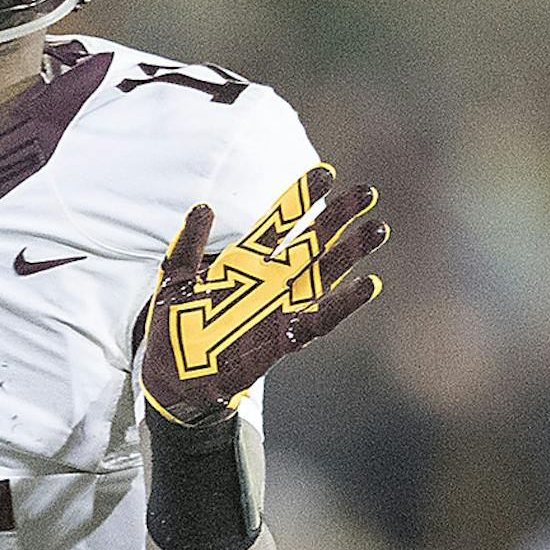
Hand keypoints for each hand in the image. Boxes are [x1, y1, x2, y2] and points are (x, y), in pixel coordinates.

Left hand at [141, 165, 386, 425]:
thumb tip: (203, 206)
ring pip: (323, 275)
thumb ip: (187, 245)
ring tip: (376, 228)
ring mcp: (279, 309)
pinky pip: (321, 319)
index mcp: (244, 263)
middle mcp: (269, 281)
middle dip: (337, 217)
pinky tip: (369, 284)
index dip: (300, 198)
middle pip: (310, 242)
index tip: (325, 171)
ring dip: (350, 253)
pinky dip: (345, 303)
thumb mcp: (174, 280)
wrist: (172, 379)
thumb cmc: (174, 328)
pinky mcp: (284, 340)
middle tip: (367, 191)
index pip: (279, 222)